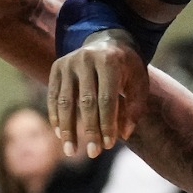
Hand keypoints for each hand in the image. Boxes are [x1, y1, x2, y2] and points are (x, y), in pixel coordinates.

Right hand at [49, 37, 148, 158]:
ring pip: (65, 101)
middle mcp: (86, 59)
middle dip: (89, 130)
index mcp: (109, 62)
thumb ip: (134, 107)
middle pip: (86, 102)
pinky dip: (56, 117)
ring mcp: (68, 62)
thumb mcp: (139, 83)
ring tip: (71, 150)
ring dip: (68, 129)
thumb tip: (123, 134)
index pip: (107, 99)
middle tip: (92, 153)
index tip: (108, 145)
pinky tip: (61, 135)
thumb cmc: (126, 68)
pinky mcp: (57, 67)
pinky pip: (53, 96)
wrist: (106, 40)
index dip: (107, 124)